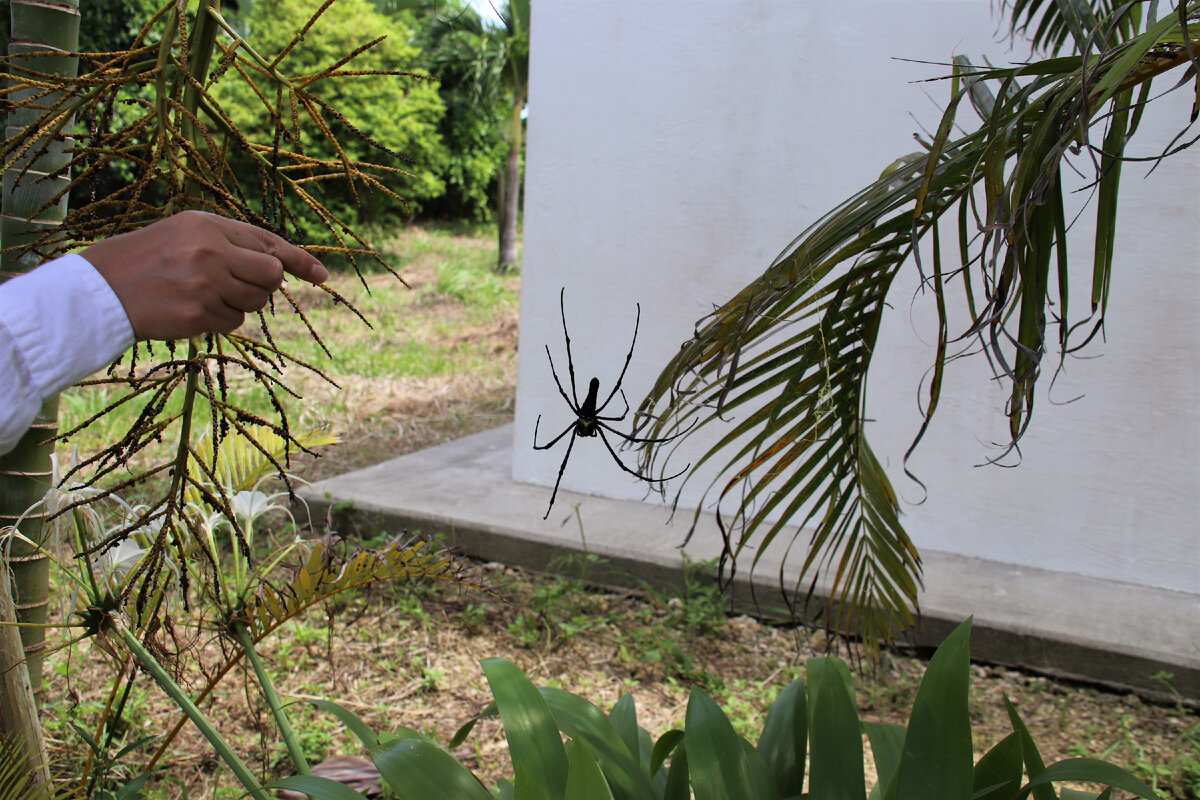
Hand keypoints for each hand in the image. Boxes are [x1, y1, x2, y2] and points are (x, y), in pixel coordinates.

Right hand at [83, 210, 329, 340]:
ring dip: (238, 304)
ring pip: (254, 302)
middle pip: (270, 276)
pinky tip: (191, 311)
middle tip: (234, 286)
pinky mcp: (198, 315)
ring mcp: (205, 284)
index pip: (267, 242)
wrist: (99, 291)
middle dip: (262, 286)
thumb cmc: (144, 260)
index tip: (322, 276)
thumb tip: (279, 267)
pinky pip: (233, 323)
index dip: (299, 260)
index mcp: (207, 225)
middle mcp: (210, 251)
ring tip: (201, 295)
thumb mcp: (184, 234)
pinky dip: (220, 322)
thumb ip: (230, 243)